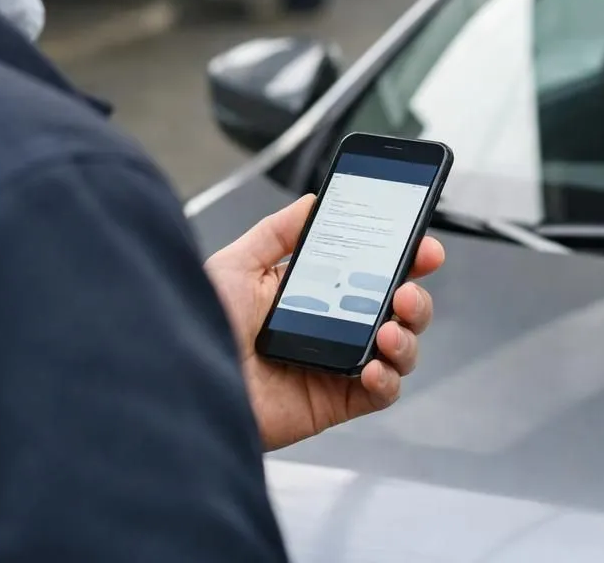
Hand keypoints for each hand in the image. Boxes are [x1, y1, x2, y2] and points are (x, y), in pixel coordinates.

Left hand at [204, 195, 445, 451]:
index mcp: (314, 291)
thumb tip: (313, 202)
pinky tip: (373, 366)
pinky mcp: (334, 401)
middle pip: (397, 309)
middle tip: (408, 287)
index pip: (372, 271)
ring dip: (408, 335)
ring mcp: (336, 364)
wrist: (181, 382)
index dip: (404, 258)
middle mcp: (332, 326)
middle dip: (416, 295)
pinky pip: (380, 392)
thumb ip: (277, 232)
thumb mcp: (236, 264)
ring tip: (389, 327)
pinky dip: (388, 378)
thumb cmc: (199, 325)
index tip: (422, 246)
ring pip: (399, 349)